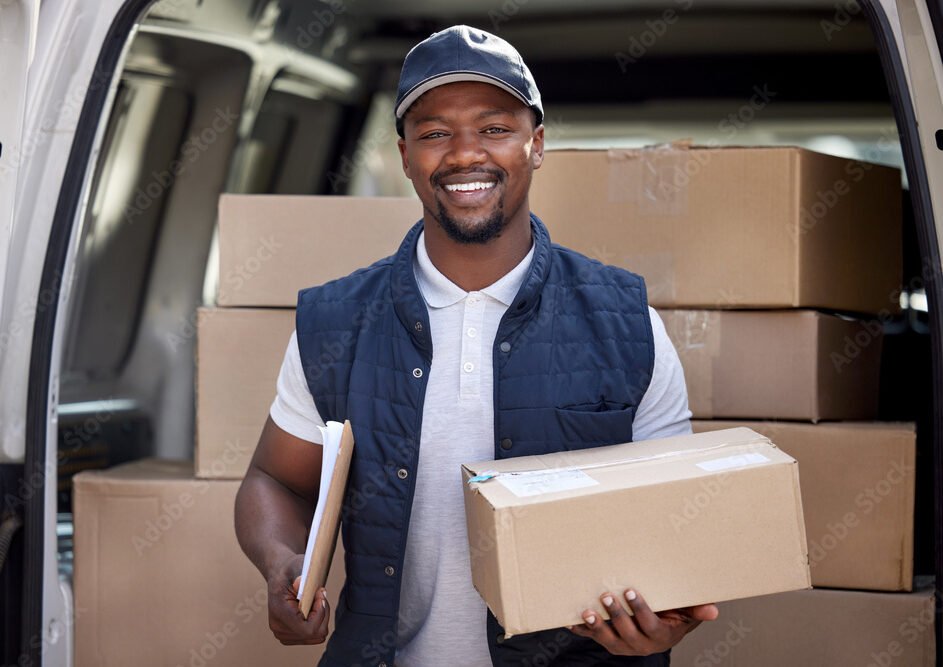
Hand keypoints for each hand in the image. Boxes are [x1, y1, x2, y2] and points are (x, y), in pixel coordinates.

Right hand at [267, 553, 330, 644]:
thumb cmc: (289, 570)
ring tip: (313, 602)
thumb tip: (301, 582)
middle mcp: (279, 628)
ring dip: (320, 618)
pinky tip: (310, 610)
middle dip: (322, 614)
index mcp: (279, 612)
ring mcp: (283, 635)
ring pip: (316, 636)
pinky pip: (313, 637)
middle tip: (318, 595)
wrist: (279, 575)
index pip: (308, 629)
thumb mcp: (296, 566)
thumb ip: (301, 574)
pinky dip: (317, 623)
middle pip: (315, 634)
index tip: (319, 595)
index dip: (320, 614)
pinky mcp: (289, 637)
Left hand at [569, 589, 717, 655]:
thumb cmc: (673, 617)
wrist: (659, 633)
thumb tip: (713, 610)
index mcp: (660, 636)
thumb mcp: (687, 615)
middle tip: (606, 595)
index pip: (649, 624)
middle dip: (615, 614)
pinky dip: (581, 630)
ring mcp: (622, 645)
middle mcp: (640, 645)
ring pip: (608, 639)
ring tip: (587, 612)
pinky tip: (569, 621)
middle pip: (626, 632)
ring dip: (596, 626)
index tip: (631, 591)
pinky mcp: (609, 641)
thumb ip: (697, 611)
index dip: (639, 609)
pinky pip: (592, 637)